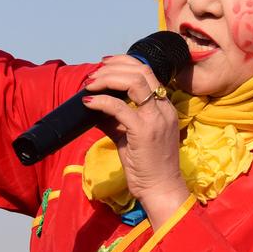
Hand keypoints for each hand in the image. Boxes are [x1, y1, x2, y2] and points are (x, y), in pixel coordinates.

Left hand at [82, 56, 191, 225]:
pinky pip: (120, 107)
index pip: (147, 72)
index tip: (104, 64)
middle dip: (113, 67)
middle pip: (141, 71)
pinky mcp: (144, 131)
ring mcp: (156, 119)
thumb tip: (93, 106)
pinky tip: (88, 103)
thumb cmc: (147, 165)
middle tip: (93, 75)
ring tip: (90, 84)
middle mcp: (163, 108)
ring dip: (108, 78)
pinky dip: (101, 101)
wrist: (160, 189)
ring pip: (134, 82)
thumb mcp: (130, 136)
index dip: (124, 62)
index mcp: (164, 107)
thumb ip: (115, 118)